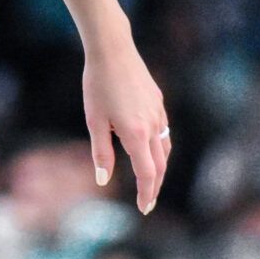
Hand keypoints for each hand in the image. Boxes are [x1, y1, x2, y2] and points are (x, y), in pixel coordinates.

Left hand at [82, 37, 169, 214]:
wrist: (113, 50)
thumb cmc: (97, 84)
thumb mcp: (95, 120)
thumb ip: (101, 152)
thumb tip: (103, 180)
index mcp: (136, 134)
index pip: (147, 173)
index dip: (146, 193)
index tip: (143, 208)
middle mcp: (153, 126)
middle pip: (160, 165)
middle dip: (154, 186)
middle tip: (147, 203)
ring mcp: (159, 113)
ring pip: (164, 148)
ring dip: (159, 168)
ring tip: (150, 180)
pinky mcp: (158, 102)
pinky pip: (163, 131)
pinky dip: (158, 147)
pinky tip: (149, 148)